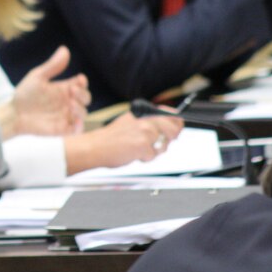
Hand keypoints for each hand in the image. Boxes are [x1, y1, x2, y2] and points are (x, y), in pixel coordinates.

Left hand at [3, 46, 89, 138]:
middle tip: (72, 91)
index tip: (79, 79)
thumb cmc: (25, 94)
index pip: (80, 84)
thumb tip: (65, 49)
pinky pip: (78, 129)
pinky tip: (74, 118)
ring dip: (80, 108)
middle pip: (86, 98)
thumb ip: (52, 66)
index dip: (83, 82)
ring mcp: (66, 116)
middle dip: (83, 94)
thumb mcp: (38, 77)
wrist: (14, 114)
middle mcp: (67, 102)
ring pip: (84, 113)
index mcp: (63, 89)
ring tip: (70, 104)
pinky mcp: (63, 129)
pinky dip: (80, 125)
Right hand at [64, 112, 184, 171]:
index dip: (176, 123)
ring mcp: (145, 132)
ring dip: (154, 151)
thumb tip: (167, 127)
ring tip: (137, 149)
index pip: (170, 114)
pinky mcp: (143, 145)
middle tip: (156, 145)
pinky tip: (132, 154)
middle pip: (173, 129)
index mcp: (142, 113)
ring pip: (164, 145)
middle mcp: (146, 120)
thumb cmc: (110, 139)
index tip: (176, 129)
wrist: (94, 147)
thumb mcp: (129, 123)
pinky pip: (153, 156)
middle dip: (169, 140)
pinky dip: (144, 158)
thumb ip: (147, 123)